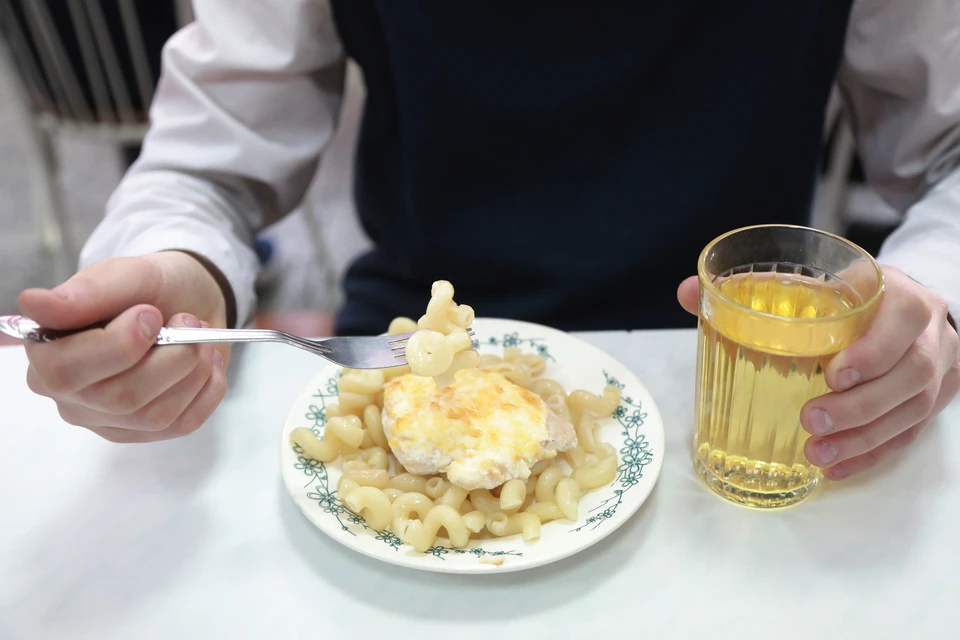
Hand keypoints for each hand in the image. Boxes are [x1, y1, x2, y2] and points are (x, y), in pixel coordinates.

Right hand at [20, 251, 230, 442]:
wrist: (190, 301)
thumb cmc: (148, 289)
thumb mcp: (123, 276)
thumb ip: (85, 292)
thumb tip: (34, 303)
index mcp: (47, 353)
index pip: (67, 372)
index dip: (119, 346)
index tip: (151, 314)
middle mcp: (70, 396)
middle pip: (119, 398)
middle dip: (170, 357)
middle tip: (188, 320)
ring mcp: (109, 420)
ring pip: (155, 416)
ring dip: (193, 370)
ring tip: (199, 336)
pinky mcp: (147, 432)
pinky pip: (184, 423)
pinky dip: (209, 389)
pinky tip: (207, 362)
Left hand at [676, 266, 959, 479]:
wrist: (907, 314)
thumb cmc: (850, 298)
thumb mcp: (814, 283)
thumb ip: (753, 288)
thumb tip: (687, 291)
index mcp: (898, 297)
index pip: (901, 319)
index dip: (874, 348)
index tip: (834, 372)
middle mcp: (926, 336)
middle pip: (909, 375)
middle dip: (860, 405)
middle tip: (811, 419)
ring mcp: (935, 374)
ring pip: (909, 412)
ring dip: (862, 438)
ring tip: (817, 454)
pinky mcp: (927, 406)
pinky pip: (906, 437)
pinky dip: (869, 456)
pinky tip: (835, 469)